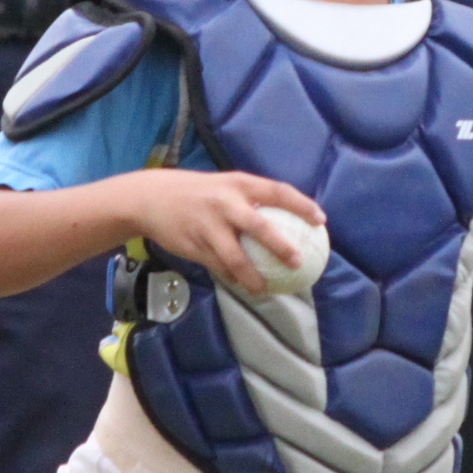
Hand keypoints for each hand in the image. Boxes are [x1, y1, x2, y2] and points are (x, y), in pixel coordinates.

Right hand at [129, 170, 322, 296]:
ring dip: (251, 276)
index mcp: (239, 183)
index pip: (278, 192)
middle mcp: (225, 203)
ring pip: (235, 257)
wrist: (151, 198)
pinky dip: (231, 277)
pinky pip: (217, 266)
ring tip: (263, 289)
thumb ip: (252, 199)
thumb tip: (288, 220)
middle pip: (259, 227)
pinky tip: (241, 284)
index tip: (320, 221)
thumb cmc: (198, 193)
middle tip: (297, 262)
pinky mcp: (194, 245)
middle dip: (280, 246)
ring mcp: (208, 225)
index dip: (301, 205)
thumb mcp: (225, 185)